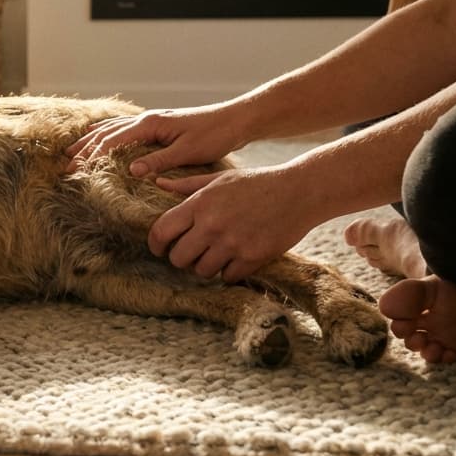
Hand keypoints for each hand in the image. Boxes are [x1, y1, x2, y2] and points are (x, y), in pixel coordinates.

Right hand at [65, 104, 244, 175]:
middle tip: (66, 165)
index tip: (75, 171)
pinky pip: (124, 128)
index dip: (92, 156)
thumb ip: (159, 160)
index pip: (112, 140)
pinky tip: (103, 137)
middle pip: (106, 132)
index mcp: (150, 124)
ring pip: (112, 127)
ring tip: (73, 150)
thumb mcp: (188, 152)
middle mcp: (147, 119)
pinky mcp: (158, 125)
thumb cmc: (215, 135)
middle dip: (84, 148)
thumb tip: (131, 170)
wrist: (235, 120)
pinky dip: (107, 133)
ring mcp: (152, 120)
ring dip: (91, 140)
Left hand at [147, 165, 318, 282]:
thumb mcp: (220, 178)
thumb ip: (187, 185)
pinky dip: (228, 271)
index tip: (159, 248)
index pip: (162, 231)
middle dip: (181, 258)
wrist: (300, 192)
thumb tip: (157, 183)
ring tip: (213, 255)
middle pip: (178, 258)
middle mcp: (212, 225)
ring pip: (202, 271)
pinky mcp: (253, 258)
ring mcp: (233, 243)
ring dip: (204, 266)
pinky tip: (234, 259)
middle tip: (190, 253)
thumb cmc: (256, 183)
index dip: (155, 244)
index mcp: (200, 204)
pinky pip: (228, 277)